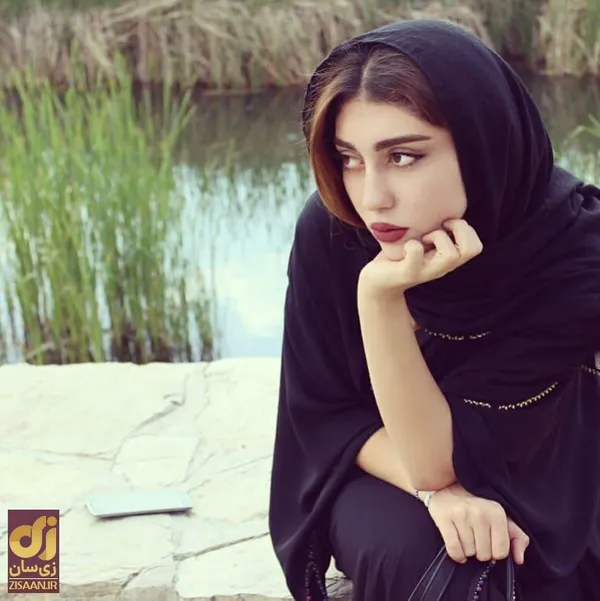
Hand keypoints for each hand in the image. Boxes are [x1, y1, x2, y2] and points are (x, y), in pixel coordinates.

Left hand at [358, 219, 482, 296]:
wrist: (378, 281)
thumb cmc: (401, 254)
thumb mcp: (422, 240)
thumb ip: (436, 228)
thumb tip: (445, 202)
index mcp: (447, 259)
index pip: (476, 247)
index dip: (466, 230)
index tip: (445, 223)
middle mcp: (441, 267)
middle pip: (471, 250)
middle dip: (459, 230)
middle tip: (437, 228)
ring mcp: (425, 271)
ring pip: (451, 255)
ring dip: (438, 237)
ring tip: (422, 238)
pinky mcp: (407, 273)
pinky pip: (416, 254)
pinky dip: (412, 245)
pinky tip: (406, 245)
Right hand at [427, 483, 529, 565]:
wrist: (449, 485)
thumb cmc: (479, 505)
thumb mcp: (501, 517)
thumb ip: (517, 537)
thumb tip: (519, 558)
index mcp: (497, 512)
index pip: (500, 552)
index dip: (494, 552)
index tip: (489, 542)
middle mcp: (479, 513)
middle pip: (483, 554)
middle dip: (480, 551)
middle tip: (475, 538)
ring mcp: (460, 515)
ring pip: (468, 552)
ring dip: (467, 550)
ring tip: (465, 536)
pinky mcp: (444, 517)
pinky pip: (454, 549)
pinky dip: (456, 554)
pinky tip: (457, 546)